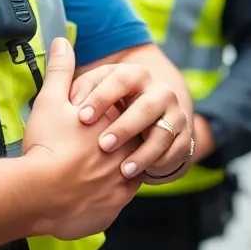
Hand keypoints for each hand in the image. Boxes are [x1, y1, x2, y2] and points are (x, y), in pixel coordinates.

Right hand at [22, 38, 141, 240]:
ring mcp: (123, 179)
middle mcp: (126, 148)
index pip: (122, 113)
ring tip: (92, 170)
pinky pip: (122, 196)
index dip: (105, 116)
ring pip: (129, 169)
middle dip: (115, 142)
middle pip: (130, 140)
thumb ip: (61, 70)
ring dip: (117, 168)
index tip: (88, 123)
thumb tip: (62, 42)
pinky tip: (92, 190)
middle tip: (88, 148)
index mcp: (113, 121)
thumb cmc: (46, 144)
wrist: (40, 192)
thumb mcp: (50, 100)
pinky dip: (110, 191)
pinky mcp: (117, 204)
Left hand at [67, 62, 190, 181]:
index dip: (101, 97)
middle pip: (146, 106)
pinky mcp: (184, 138)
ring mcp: (175, 114)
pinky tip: (140, 174)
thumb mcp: (89, 95)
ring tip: (122, 168)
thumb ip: (75, 85)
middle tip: (103, 145)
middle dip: (124, 128)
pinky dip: (157, 163)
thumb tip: (66, 75)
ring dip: (143, 152)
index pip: (120, 79)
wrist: (139, 133)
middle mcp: (159, 91)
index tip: (81, 118)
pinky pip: (175, 151)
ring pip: (163, 132)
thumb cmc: (105, 110)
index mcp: (135, 75)